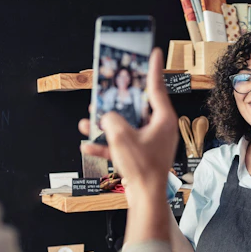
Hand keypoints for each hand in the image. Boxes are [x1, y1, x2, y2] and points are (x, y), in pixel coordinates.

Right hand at [78, 48, 177, 199]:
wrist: (145, 199)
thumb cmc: (142, 168)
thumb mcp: (121, 137)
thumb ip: (111, 120)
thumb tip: (106, 118)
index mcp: (163, 120)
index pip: (157, 87)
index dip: (153, 68)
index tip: (154, 52)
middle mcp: (159, 129)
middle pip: (136, 107)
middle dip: (117, 101)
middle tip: (108, 89)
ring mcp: (150, 143)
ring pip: (125, 126)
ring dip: (106, 124)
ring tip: (88, 119)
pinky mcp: (140, 156)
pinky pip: (121, 145)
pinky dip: (105, 145)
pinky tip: (87, 145)